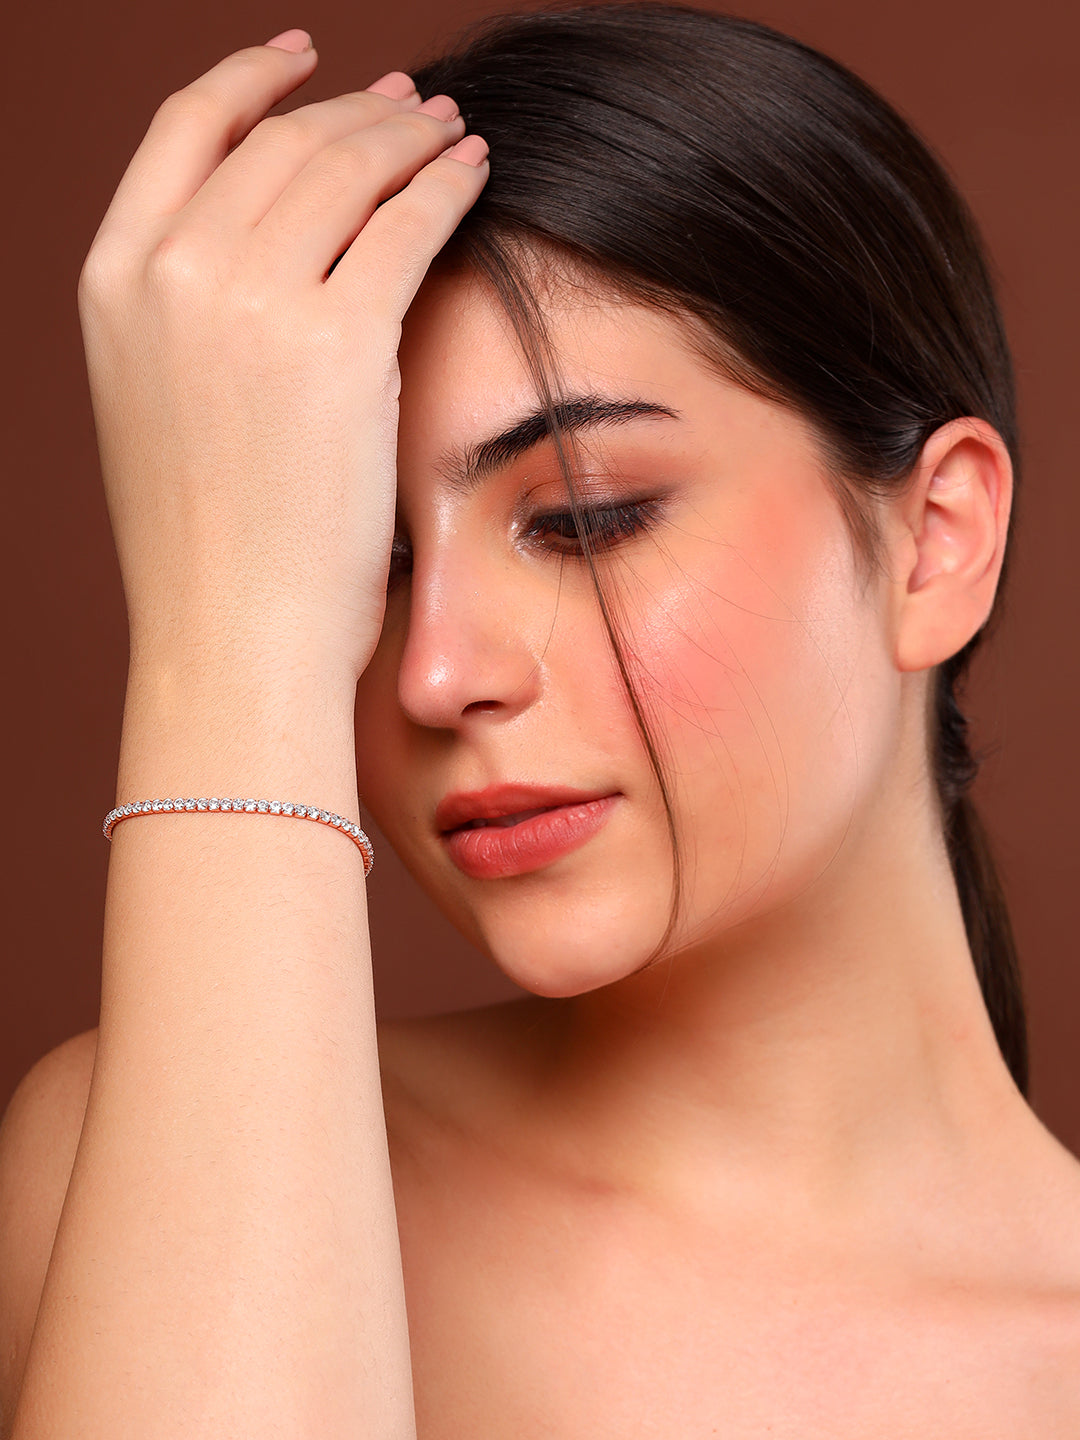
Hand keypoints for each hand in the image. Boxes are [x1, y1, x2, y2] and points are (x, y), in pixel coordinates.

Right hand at [78, 32, 487, 683]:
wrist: (232, 635)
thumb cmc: (211, 545)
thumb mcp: (160, 404)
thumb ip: (194, 315)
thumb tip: (271, 249)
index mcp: (115, 280)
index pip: (185, 129)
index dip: (250, 79)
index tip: (302, 57)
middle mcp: (173, 270)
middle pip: (281, 139)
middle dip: (355, 110)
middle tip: (410, 105)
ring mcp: (252, 299)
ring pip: (347, 165)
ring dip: (407, 134)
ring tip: (448, 130)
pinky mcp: (338, 340)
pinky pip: (407, 222)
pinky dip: (446, 183)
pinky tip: (473, 170)